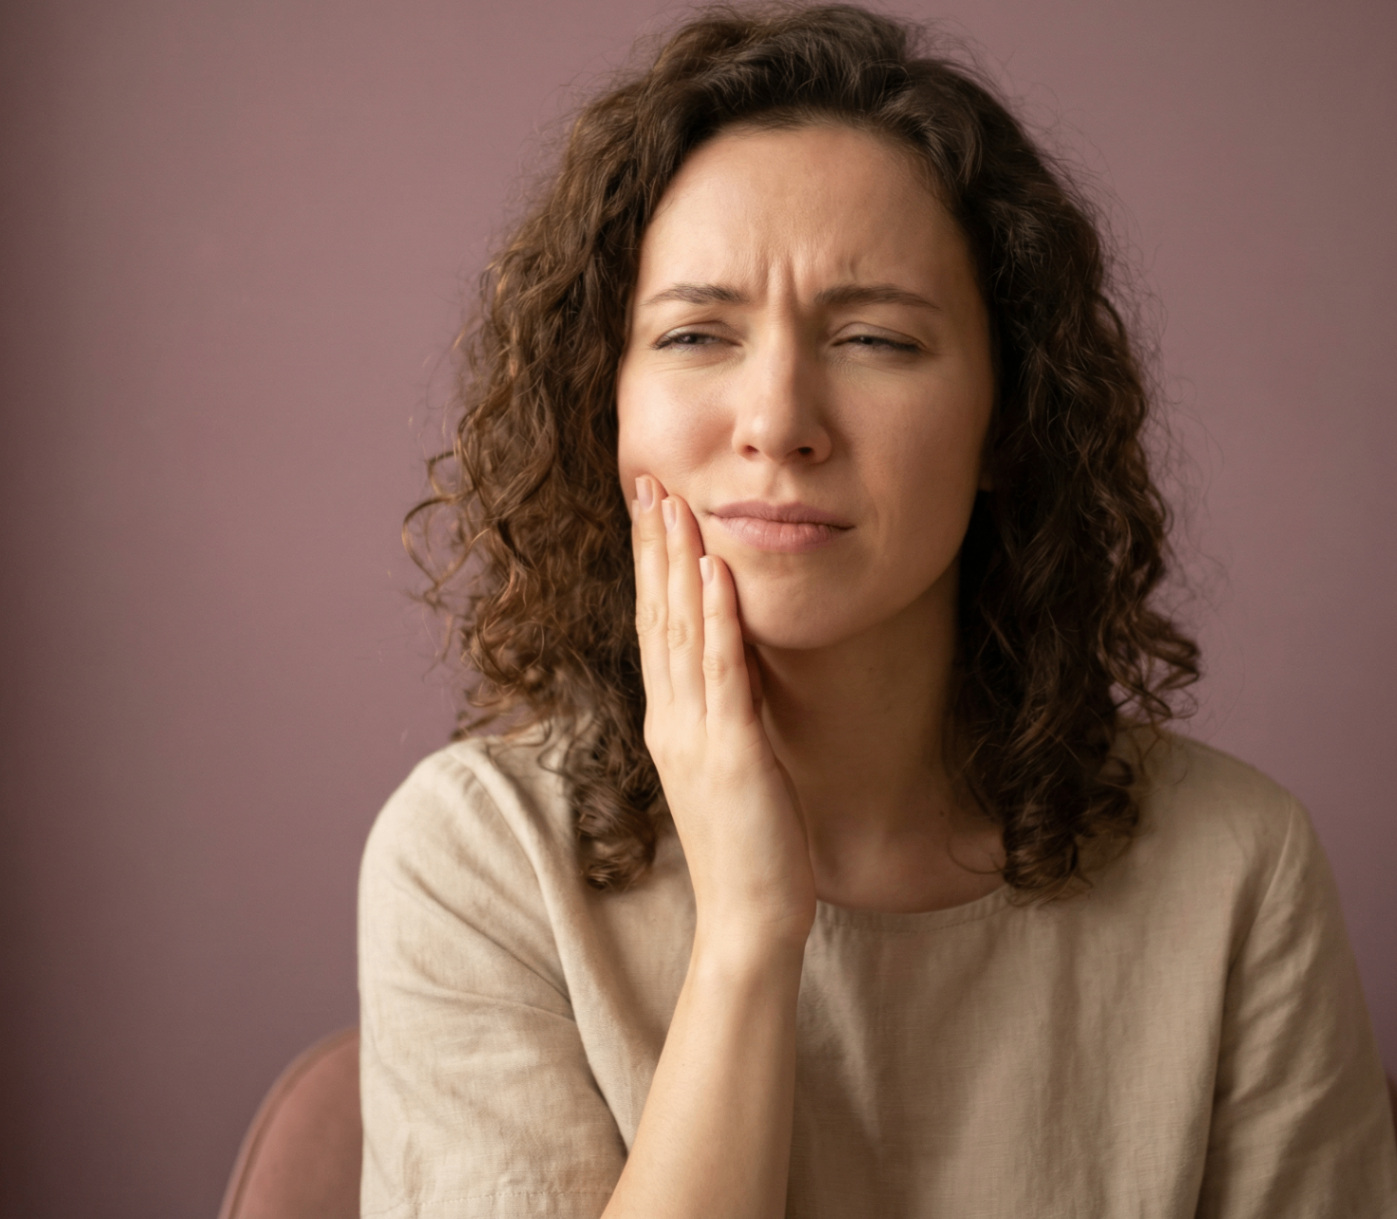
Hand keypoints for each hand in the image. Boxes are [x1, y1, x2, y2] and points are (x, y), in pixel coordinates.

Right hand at [632, 476, 816, 959]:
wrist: (748, 915)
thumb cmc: (746, 845)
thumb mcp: (724, 764)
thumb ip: (720, 713)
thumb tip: (732, 663)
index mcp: (669, 720)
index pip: (654, 625)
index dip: (650, 564)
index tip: (648, 508)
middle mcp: (672, 718)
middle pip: (658, 616)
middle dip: (653, 546)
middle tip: (648, 481)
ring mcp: (697, 734)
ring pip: (683, 633)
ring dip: (679, 565)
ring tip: (676, 506)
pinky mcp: (732, 752)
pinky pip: (724, 673)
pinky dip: (719, 619)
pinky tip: (717, 573)